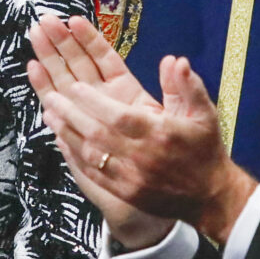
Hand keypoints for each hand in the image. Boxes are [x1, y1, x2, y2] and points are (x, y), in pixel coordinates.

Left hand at [31, 19, 257, 244]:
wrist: (209, 197)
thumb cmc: (205, 150)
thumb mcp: (205, 114)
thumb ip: (187, 85)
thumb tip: (175, 60)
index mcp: (159, 134)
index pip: (119, 117)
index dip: (94, 102)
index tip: (76, 86)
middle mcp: (141, 157)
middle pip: (98, 134)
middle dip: (72, 114)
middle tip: (52, 97)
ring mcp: (130, 177)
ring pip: (90, 154)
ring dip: (68, 132)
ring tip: (50, 113)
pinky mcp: (124, 191)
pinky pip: (92, 172)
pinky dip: (74, 155)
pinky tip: (61, 139)